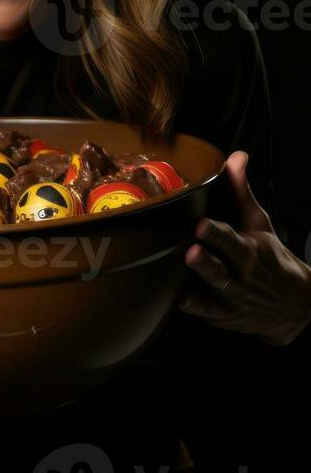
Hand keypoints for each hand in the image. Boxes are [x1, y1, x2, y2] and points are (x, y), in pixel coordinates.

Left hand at [177, 151, 310, 345]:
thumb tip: (236, 156)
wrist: (295, 306)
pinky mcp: (222, 316)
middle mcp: (240, 276)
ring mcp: (231, 299)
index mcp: (248, 250)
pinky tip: (177, 299)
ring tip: (183, 277)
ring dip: (197, 284)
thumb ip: (241, 191)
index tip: (201, 224)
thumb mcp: (259, 223)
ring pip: (212, 291)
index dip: (215, 233)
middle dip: (205, 260)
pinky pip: (205, 312)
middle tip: (190, 251)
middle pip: (220, 268)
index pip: (229, 239)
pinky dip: (193, 306)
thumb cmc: (270, 257)